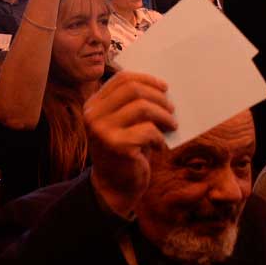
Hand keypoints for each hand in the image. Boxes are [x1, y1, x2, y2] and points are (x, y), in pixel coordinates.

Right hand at [84, 72, 177, 218]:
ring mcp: (102, 131)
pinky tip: (160, 146)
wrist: (115, 186)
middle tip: (172, 110)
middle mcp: (93, 115)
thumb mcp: (125, 123)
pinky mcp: (117, 146)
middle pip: (133, 90)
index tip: (165, 87)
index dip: (147, 79)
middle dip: (159, 98)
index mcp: (94, 105)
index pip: (122, 79)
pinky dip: (160, 137)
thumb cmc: (126, 150)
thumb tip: (164, 88)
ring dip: (164, 116)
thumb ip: (134, 104)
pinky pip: (148, 131)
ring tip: (172, 126)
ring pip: (142, 107)